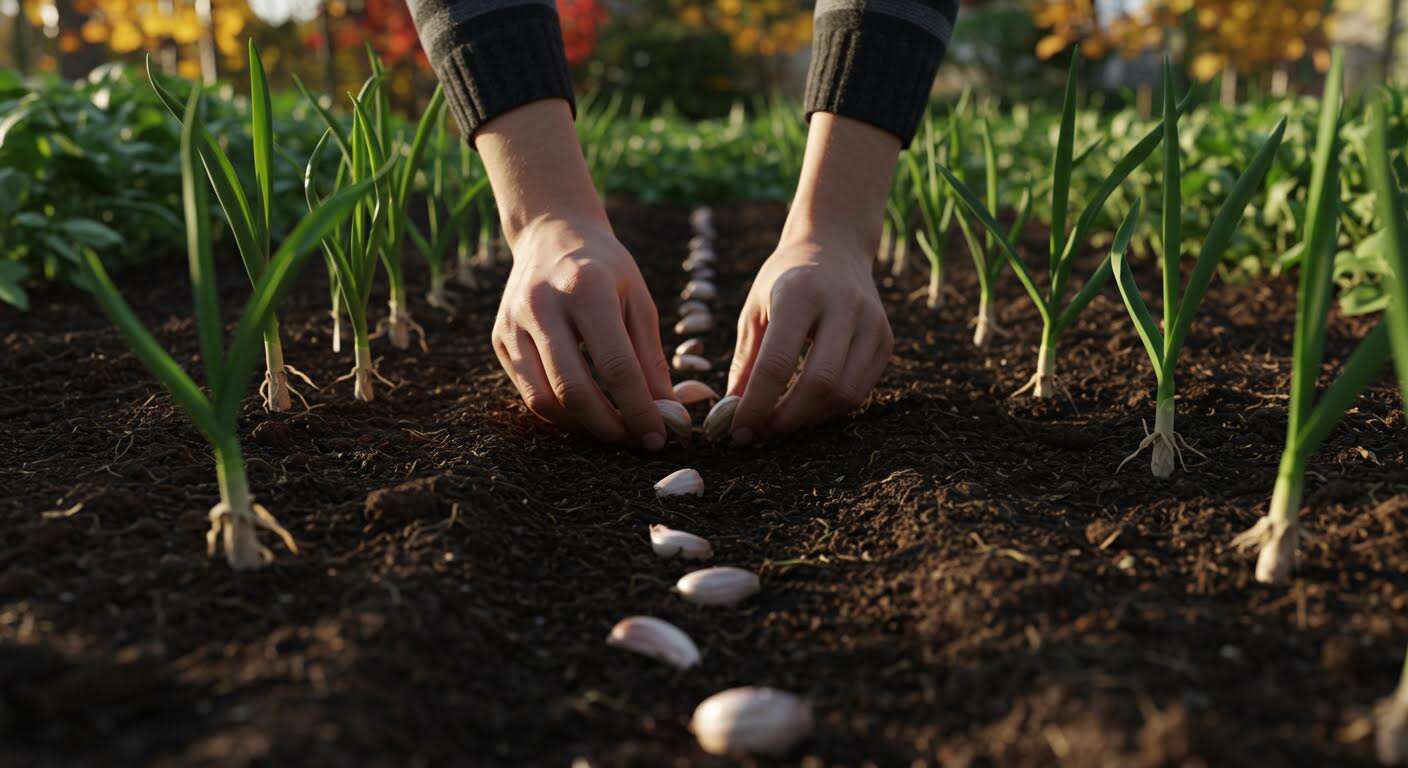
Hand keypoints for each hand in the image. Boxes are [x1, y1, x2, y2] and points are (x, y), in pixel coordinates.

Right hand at [493, 215, 673, 448]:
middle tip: (635, 440)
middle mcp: (542, 305)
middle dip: (609, 427)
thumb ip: (651, 358)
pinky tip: (585, 411)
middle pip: (573, 390)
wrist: (552, 232)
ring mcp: (513, 323)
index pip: (615, 366)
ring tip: (612, 429)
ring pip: (543, 400)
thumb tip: (667, 413)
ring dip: (581, 427)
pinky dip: (560, 411)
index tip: (658, 436)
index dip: (639, 410)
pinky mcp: (499, 338)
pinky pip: (528, 392)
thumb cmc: (606, 267)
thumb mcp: (639, 300)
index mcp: (586, 288)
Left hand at [724, 112, 901, 444]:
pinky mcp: (886, 339)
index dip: (756, 404)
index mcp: (800, 292)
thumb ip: (746, 361)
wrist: (834, 246)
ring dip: (810, 419)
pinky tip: (808, 407)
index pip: (777, 363)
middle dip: (787, 418)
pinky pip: (861, 390)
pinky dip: (831, 409)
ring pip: (845, 393)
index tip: (737, 431)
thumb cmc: (784, 280)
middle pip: (820, 383)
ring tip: (782, 421)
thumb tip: (732, 415)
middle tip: (762, 432)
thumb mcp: (755, 309)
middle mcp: (843, 305)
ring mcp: (872, 322)